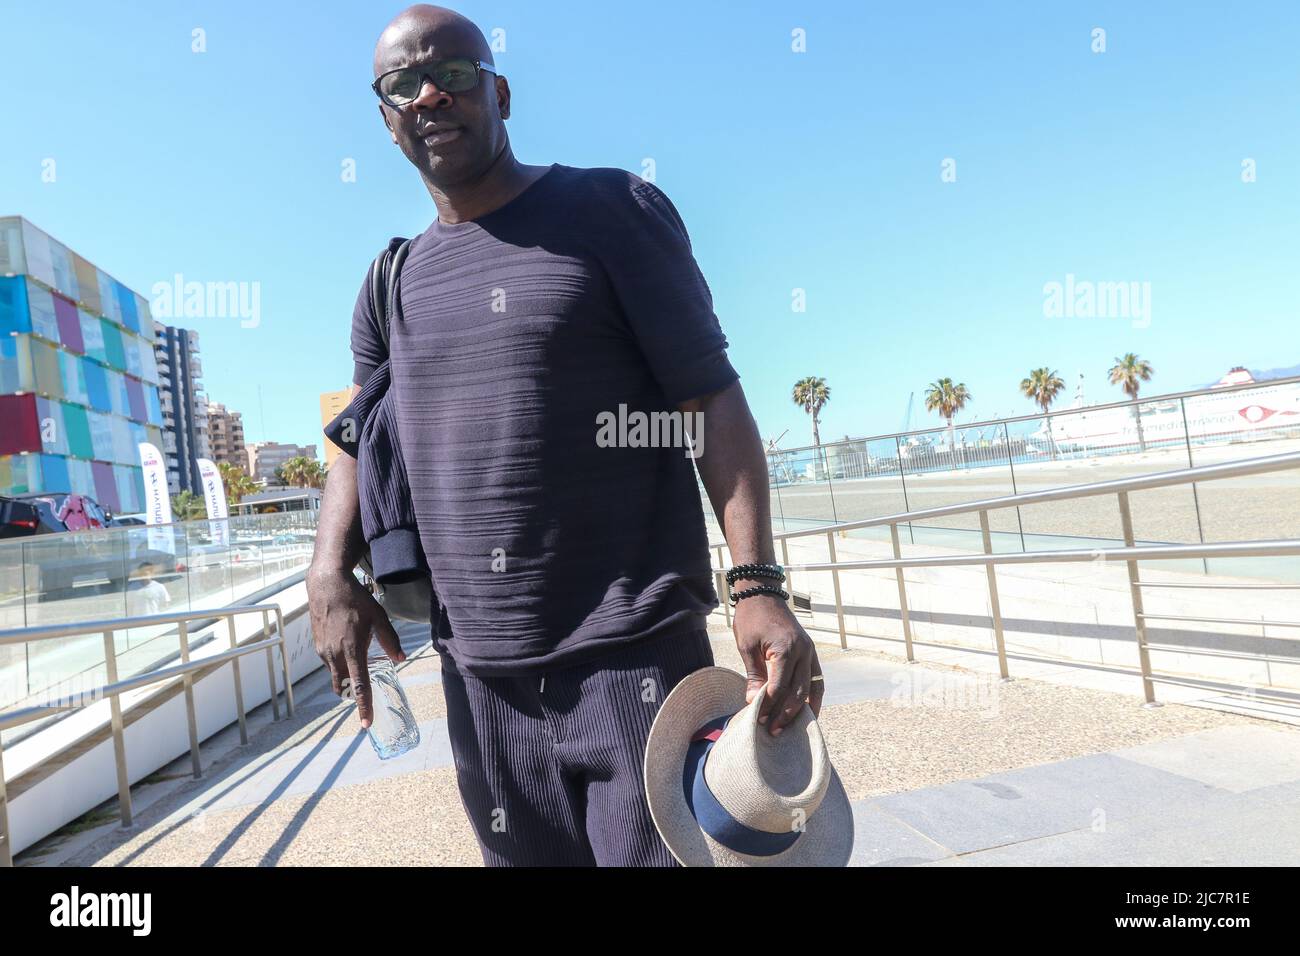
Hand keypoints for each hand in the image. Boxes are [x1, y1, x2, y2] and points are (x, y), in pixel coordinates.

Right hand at [306, 566, 403, 728]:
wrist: (327, 584)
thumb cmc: (356, 600)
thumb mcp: (379, 618)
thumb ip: (390, 641)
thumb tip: (401, 659)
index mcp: (352, 650)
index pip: (358, 686)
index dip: (363, 706)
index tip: (366, 723)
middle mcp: (335, 655)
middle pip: (342, 687)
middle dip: (352, 695)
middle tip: (364, 694)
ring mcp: (323, 651)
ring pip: (335, 675)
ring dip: (345, 678)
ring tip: (358, 662)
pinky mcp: (317, 646)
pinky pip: (329, 663)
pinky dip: (339, 664)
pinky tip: (346, 647)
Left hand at [732, 592, 823, 734]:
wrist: (763, 594)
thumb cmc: (751, 618)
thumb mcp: (746, 647)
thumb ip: (754, 675)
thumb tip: (754, 702)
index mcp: (785, 649)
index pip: (779, 687)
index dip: (768, 706)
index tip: (757, 718)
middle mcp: (803, 651)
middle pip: (797, 692)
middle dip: (784, 714)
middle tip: (771, 730)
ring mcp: (810, 651)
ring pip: (811, 689)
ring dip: (801, 710)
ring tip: (790, 728)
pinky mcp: (811, 652)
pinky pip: (816, 680)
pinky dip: (814, 697)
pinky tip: (808, 712)